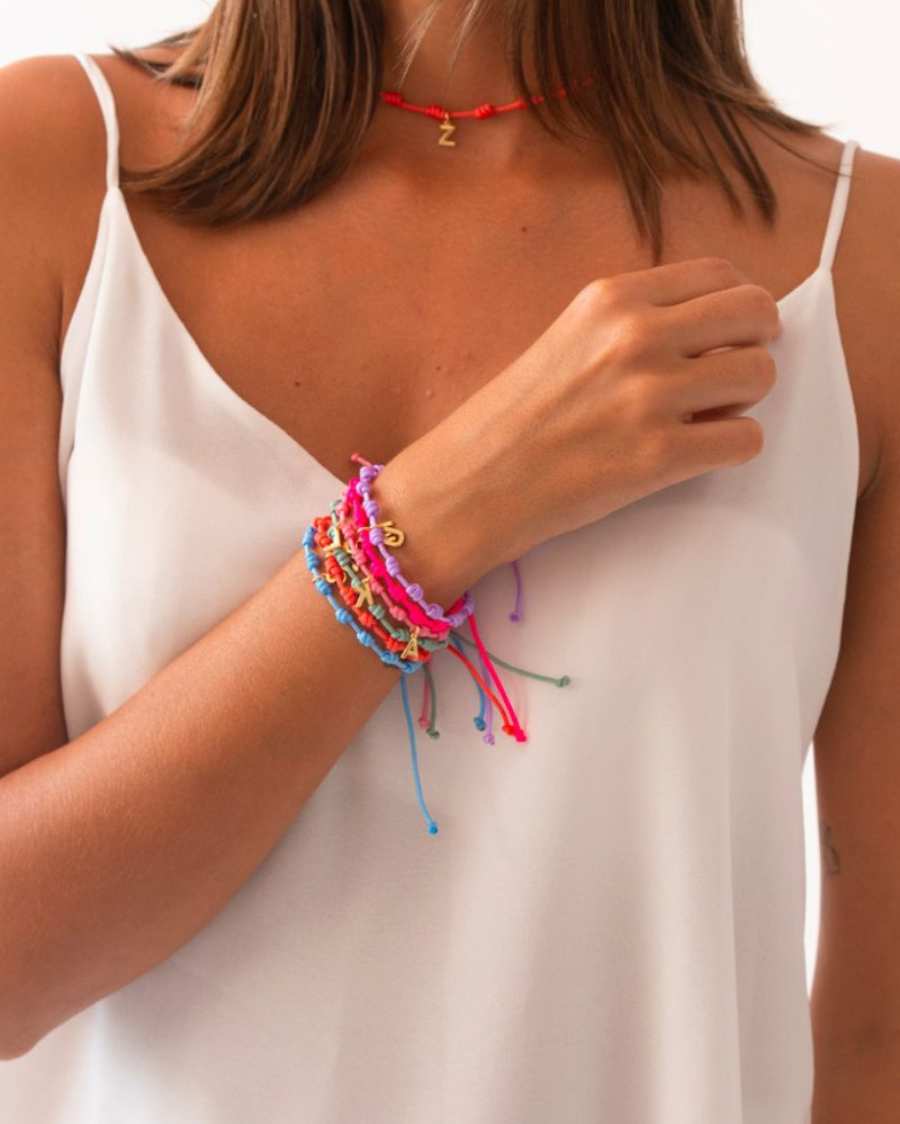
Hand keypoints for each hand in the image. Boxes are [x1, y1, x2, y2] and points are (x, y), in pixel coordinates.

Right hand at [378, 257, 781, 597]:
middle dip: (756, 343)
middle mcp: (636, 336)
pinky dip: (730, 448)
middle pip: (755, 313)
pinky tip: (694, 453)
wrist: (471, 484)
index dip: (735, 307)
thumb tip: (713, 330)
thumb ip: (634, 324)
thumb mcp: (569, 339)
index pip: (720, 274)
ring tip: (702, 418)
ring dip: (743, 400)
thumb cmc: (513, 418)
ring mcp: (649, 396)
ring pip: (759, 375)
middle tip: (729, 375)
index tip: (723, 334)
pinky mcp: (658, 456)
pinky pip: (746, 440)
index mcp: (611, 299)